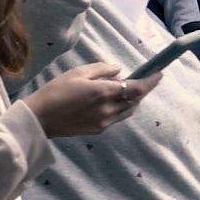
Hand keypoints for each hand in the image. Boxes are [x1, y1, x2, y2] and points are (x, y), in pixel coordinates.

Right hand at [28, 63, 145, 139]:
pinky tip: (111, 101)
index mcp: (103, 92)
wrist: (40, 119)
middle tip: (143, 78)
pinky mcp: (99, 130)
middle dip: (142, 89)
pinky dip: (121, 108)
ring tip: (126, 89)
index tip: (159, 73)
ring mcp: (104, 122)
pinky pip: (117, 117)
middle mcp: (108, 109)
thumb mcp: (78, 72)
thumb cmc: (56, 91)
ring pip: (129, 110)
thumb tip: (119, 71)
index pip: (137, 87)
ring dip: (132, 100)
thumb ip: (102, 69)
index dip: (151, 81)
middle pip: (136, 100)